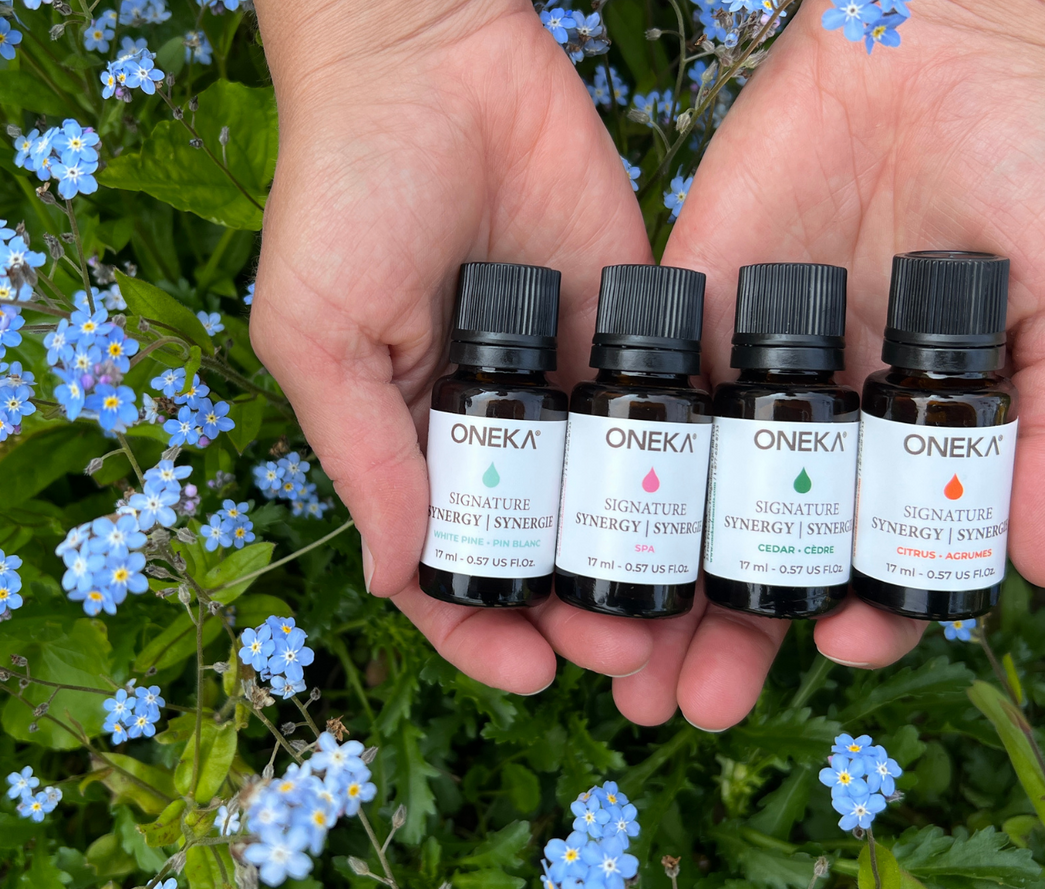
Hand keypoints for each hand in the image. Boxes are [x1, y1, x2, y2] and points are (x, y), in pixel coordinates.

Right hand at [249, 1, 661, 695]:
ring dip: (646, 568)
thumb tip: (391, 574)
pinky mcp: (634, 320)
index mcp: (408, 433)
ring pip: (613, 501)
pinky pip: (669, 410)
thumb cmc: (346, 186)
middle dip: (580, 615)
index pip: (443, 561)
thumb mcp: (320, 328)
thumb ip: (363, 450)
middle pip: (541, 549)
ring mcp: (566, 376)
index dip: (480, 627)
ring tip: (687, 623)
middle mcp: (491, 422)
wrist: (434, 51)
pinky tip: (725, 522)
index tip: (534, 671)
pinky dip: (693, 472)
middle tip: (629, 654)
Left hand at [641, 0, 1044, 728]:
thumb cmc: (1033, 164)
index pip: (876, 552)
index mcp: (915, 431)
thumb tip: (1036, 569)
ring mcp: (749, 368)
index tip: (841, 648)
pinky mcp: (687, 309)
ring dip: (658, 589)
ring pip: (695, 501)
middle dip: (732, 635)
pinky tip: (581, 541)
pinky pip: (643, 401)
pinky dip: (614, 475)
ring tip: (624, 668)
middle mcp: (824, 417)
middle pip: (768, 549)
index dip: (861, 612)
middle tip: (693, 705)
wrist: (937, 42)